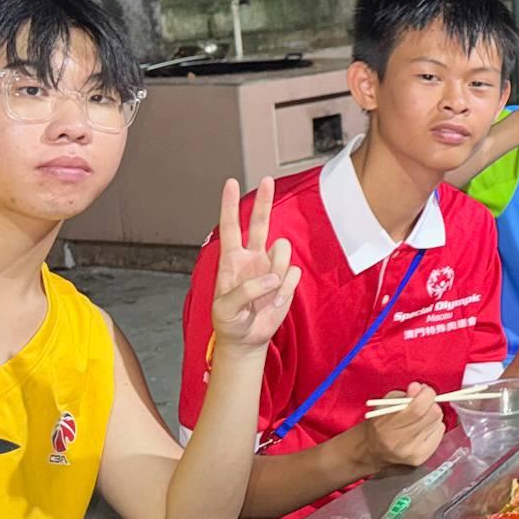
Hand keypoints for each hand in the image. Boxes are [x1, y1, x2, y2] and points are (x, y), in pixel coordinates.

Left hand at [208, 177, 301, 352]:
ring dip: (277, 271)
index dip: (229, 205)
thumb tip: (272, 277)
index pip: (230, 227)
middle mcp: (252, 258)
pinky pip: (293, 274)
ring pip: (283, 250)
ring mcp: (270, 267)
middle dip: (264, 200)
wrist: (246, 338)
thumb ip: (245, 291)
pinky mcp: (286, 280)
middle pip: (259, 223)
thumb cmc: (229, 322)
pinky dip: (285, 290)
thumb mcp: (225, 309)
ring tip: (267, 295)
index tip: (230, 183)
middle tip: (267, 179)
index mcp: (231, 260)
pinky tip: (274, 303)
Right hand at [360, 383, 443, 469]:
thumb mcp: (385, 403)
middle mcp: (400, 442)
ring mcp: (412, 452)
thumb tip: (419, 388)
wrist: (371, 450)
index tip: (424, 390)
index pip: (418, 409)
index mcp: (386, 426)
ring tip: (420, 417)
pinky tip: (423, 428)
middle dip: (431, 403)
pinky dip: (434, 426)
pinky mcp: (421, 457)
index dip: (426, 395)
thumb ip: (403, 395)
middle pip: (433, 415)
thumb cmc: (379, 422)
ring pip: (438, 422)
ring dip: (432, 415)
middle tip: (424, 402)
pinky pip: (440, 433)